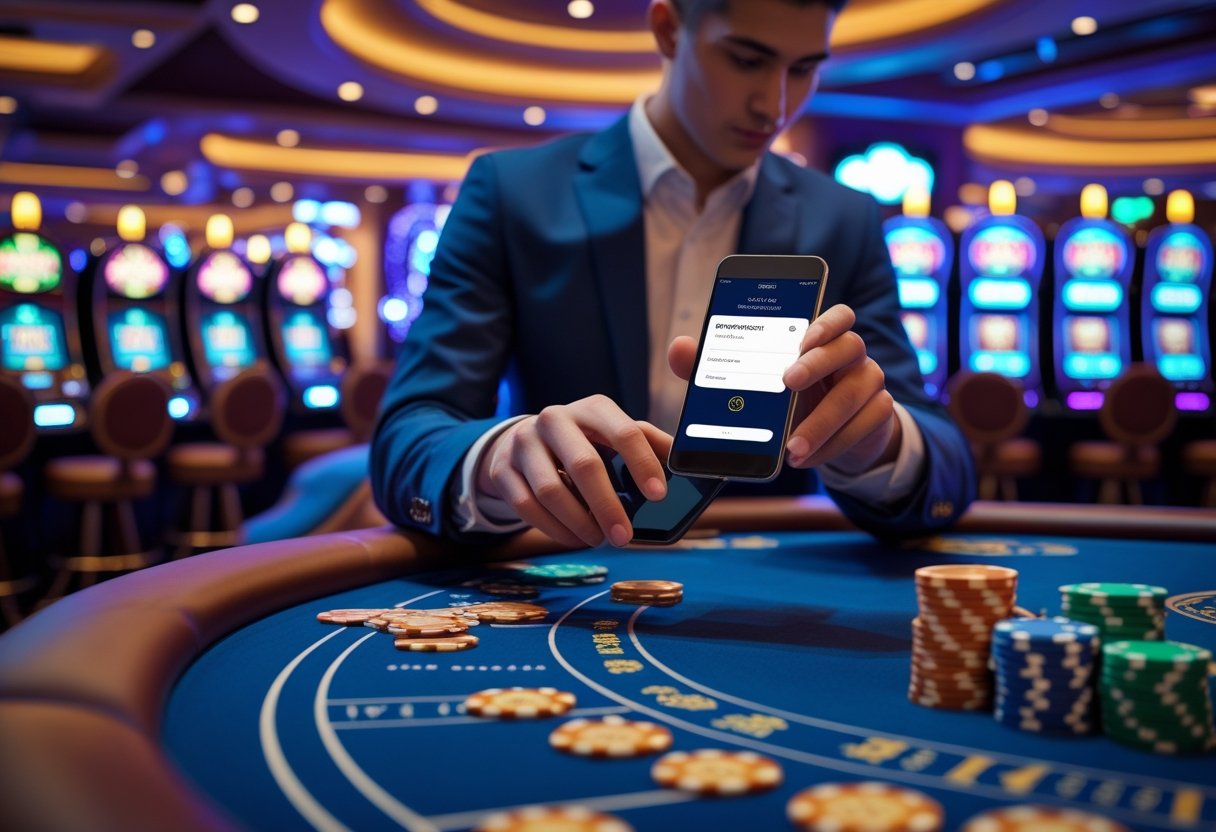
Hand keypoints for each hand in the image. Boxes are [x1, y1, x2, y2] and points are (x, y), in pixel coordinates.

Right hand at [477, 395, 670, 547]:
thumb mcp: (613, 433)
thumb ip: (648, 443)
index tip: (658, 495)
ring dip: (578, 523)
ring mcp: (524, 442)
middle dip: (608, 506)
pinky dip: (553, 528)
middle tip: (625, 537)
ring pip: (551, 490)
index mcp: (592, 408)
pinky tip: (574, 538)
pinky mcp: (503, 468)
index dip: (643, 464)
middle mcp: (555, 418)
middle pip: (585, 464)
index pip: (624, 431)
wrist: (521, 441)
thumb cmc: (583, 441)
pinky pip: (526, 505)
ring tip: (599, 539)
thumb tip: (685, 463)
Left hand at [667, 304, 899, 475]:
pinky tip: (809, 458)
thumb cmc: (789, 400)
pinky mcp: (880, 414)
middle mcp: (852, 355)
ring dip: (823, 421)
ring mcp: (870, 383)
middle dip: (818, 364)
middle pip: (849, 346)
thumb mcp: (755, 383)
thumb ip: (718, 364)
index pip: (837, 314)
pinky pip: (864, 426)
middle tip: (787, 384)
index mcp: (823, 338)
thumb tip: (679, 348)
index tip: (802, 335)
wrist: (833, 436)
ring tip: (792, 447)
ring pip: (857, 393)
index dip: (824, 320)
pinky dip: (834, 445)